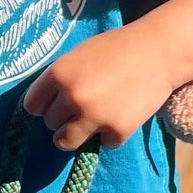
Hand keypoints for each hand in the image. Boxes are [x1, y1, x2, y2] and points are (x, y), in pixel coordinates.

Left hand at [23, 27, 178, 150]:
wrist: (160, 51)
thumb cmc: (116, 49)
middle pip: (50, 124)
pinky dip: (110, 134)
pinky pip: (102, 143)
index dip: (44, 105)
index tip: (55, 104)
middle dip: (63, 117)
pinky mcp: (117, 130)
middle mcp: (72, 96)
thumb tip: (41, 106)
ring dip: (76, 134)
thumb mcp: (77, 56)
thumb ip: (60, 79)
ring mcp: (94, 115)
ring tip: (91, 121)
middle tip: (83, 107)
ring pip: (66, 141)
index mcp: (58, 74)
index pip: (32, 106)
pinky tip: (120, 116)